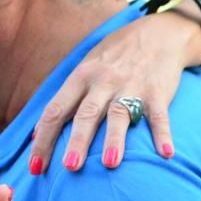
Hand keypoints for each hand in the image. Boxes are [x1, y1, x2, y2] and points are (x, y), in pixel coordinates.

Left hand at [31, 11, 188, 172]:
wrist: (158, 34)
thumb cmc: (113, 58)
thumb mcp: (84, 70)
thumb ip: (64, 100)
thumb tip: (37, 133)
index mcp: (80, 77)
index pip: (55, 110)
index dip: (44, 138)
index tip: (35, 167)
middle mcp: (103, 81)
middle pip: (86, 114)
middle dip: (77, 141)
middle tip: (69, 167)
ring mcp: (131, 86)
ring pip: (119, 114)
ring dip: (114, 139)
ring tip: (109, 164)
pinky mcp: (158, 92)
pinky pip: (160, 116)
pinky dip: (163, 134)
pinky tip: (166, 153)